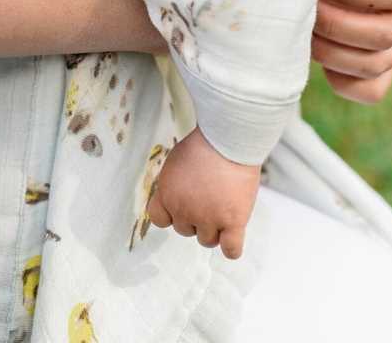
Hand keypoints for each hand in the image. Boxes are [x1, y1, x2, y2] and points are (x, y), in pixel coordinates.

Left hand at [146, 127, 259, 259]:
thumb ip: (173, 185)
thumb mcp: (174, 163)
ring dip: (213, 230)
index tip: (181, 206)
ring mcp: (209, 219)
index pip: (159, 219)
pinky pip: (231, 250)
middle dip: (194, 219)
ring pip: (207, 241)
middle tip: (208, 199)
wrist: (226, 141)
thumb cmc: (202, 146)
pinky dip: (231, 247)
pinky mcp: (233, 222)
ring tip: (223, 208)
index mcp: (167, 195)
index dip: (170, 214)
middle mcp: (184, 211)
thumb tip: (178, 198)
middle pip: (185, 230)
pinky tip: (232, 234)